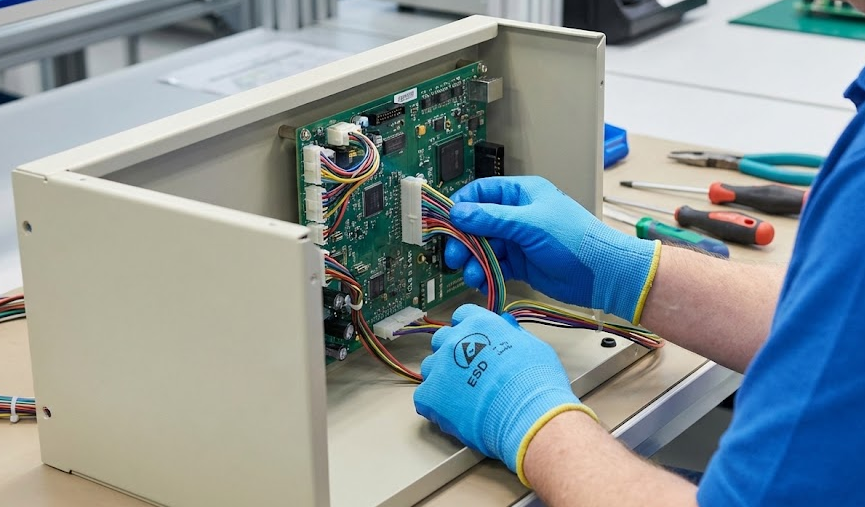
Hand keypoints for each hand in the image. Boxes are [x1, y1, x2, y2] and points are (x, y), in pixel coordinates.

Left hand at [413, 304, 597, 486]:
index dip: (469, 329)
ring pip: (431, 367)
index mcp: (479, 324)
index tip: (476, 341)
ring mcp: (440, 368)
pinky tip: (453, 413)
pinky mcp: (430, 396)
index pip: (463, 316)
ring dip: (442, 377)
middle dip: (453, 351)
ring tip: (462, 395)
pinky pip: (424, 397)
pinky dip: (435, 404)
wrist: (527, 415)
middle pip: (442, 339)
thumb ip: (513, 334)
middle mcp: (454, 340)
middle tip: (469, 370)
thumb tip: (506, 326)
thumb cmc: (536, 382)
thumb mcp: (533, 346)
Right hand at [446, 176, 660, 323]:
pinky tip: (482, 282)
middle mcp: (518, 214)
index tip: (445, 223)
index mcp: (521, 194)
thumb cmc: (575, 240)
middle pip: (478, 223)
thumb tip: (459, 212)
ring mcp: (520, 239)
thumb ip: (491, 218)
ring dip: (474, 261)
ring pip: (485, 247)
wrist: (603, 273)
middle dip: (464, 240)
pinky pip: (496, 265)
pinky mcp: (522, 263)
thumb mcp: (529, 224)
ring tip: (471, 274)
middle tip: (454, 256)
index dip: (461, 207)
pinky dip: (486, 274)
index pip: (481, 193)